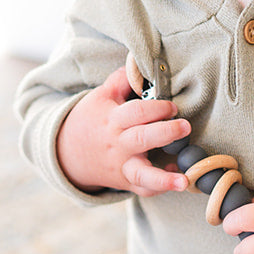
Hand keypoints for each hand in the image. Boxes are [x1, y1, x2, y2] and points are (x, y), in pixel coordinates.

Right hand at [56, 67, 190, 194]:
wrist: (68, 153)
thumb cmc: (91, 120)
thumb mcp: (101, 96)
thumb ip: (121, 80)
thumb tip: (140, 64)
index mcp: (113, 120)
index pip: (136, 112)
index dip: (157, 108)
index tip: (172, 106)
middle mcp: (118, 145)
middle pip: (142, 139)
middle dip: (166, 133)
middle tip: (185, 127)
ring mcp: (122, 166)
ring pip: (142, 175)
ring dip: (164, 179)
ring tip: (184, 180)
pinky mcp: (126, 182)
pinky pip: (144, 189)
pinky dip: (161, 187)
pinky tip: (179, 180)